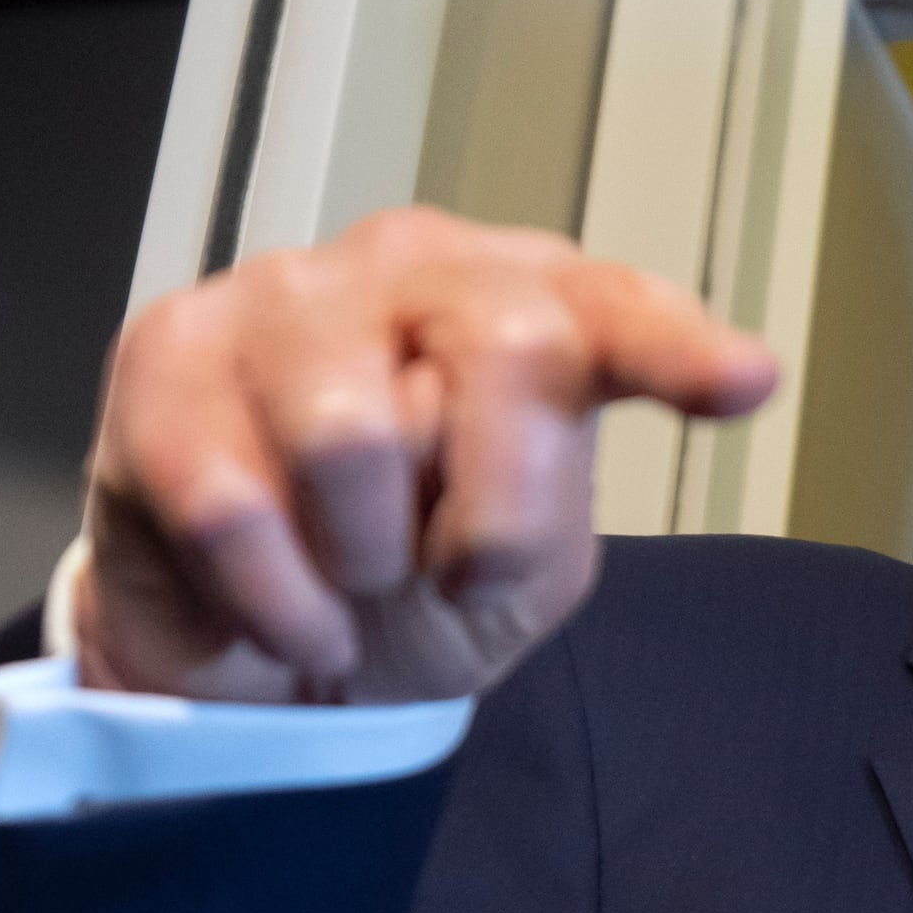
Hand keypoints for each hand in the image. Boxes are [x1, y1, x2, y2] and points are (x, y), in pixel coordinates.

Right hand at [78, 208, 773, 703]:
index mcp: (529, 303)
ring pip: (354, 432)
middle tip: (458, 572)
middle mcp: (414, 269)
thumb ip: (540, 501)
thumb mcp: (523, 566)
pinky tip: (282, 606)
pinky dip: (275, 597)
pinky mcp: (167, 356)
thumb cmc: (413, 576)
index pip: (616, 311)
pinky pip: (235, 502)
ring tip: (354, 576)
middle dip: (499, 503)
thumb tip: (508, 450)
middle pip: (505, 344)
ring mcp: (285, 299)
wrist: (264, 643)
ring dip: (365, 557)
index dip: (676, 348)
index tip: (745, 382)